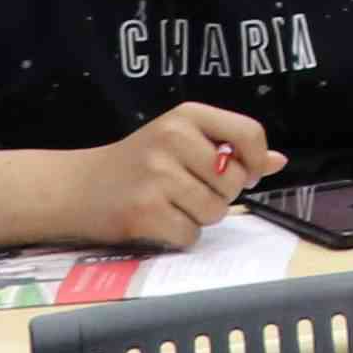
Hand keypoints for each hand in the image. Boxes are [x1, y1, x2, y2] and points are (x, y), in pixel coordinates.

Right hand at [0, 103, 281, 250]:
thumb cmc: (137, 165)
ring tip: (170, 204)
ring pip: (215, 211)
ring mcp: (155, 176)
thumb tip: (278, 161)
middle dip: (221, 194)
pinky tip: (157, 221)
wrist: (75, 188)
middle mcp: (171, 139)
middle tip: (188, 189)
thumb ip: (229, 149)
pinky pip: (190, 235)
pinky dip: (179, 236)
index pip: (248, 134)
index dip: (256, 160)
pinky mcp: (142, 211)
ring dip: (200, 217)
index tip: (248, 173)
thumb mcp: (181, 142)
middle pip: (235, 181)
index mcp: (186, 116)